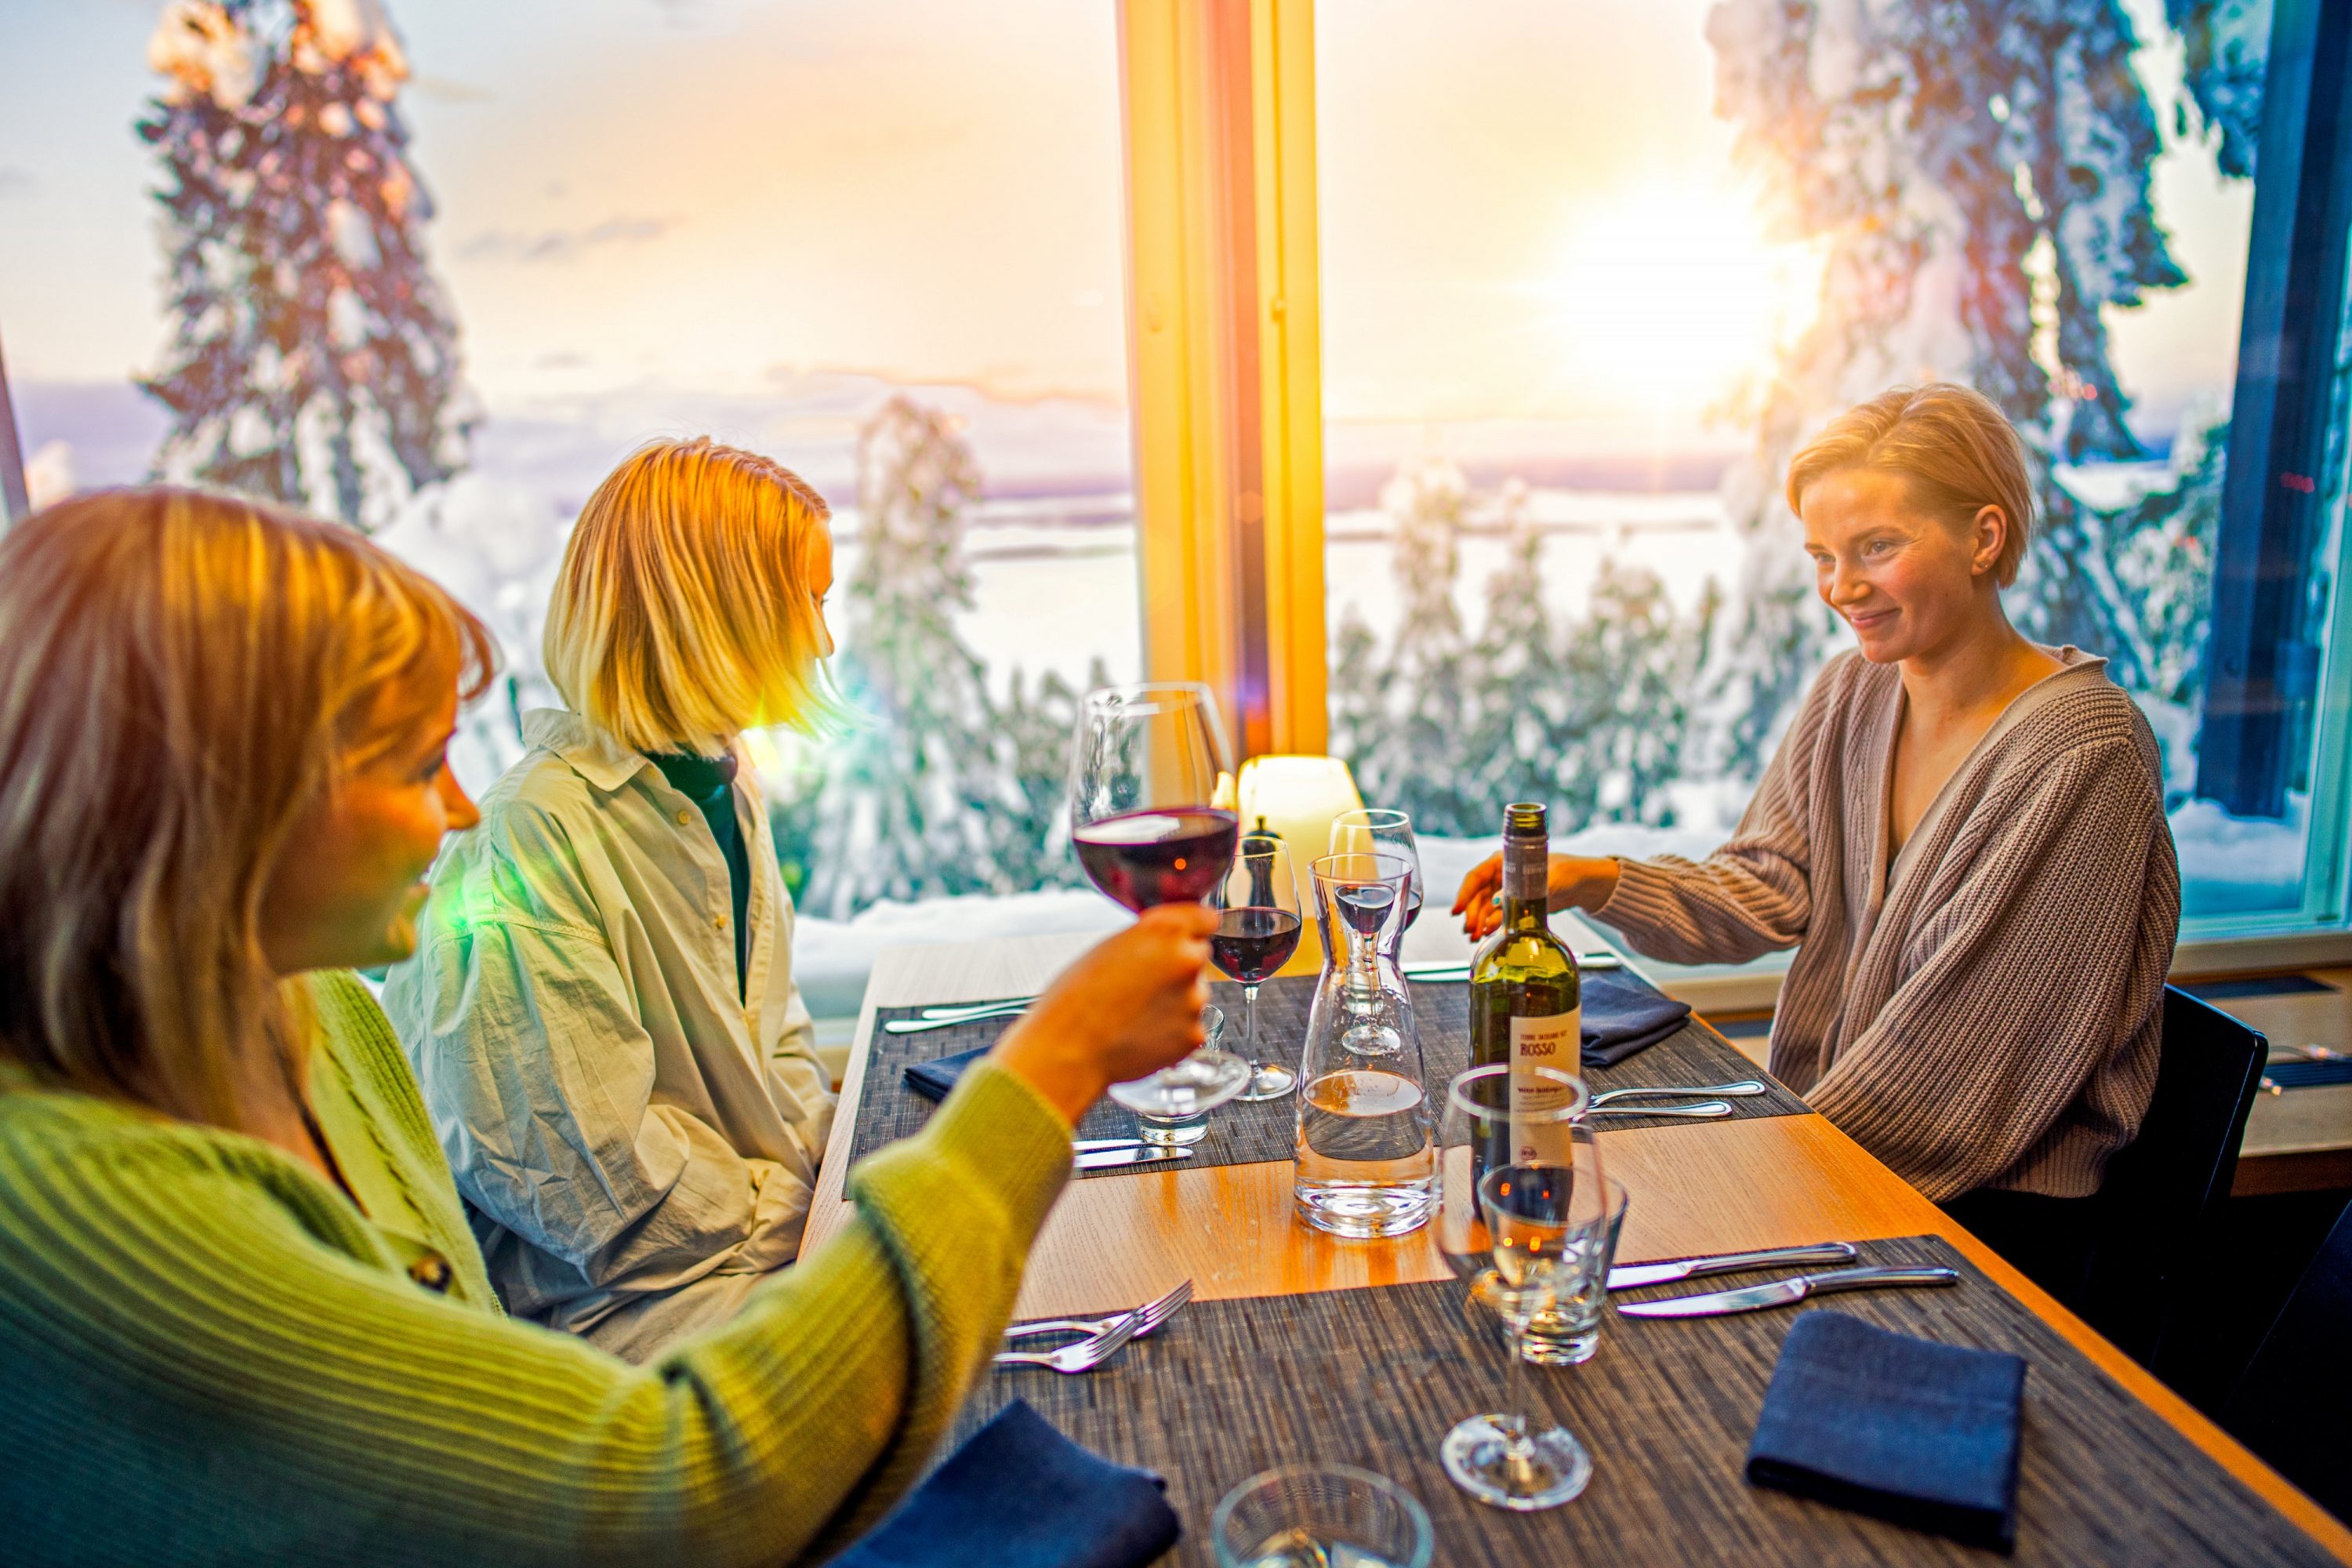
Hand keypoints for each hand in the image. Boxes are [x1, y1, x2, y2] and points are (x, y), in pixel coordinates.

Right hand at [989, 903, 1217, 1126]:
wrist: (1069, 1050)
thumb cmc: (1076, 998)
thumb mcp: (1109, 946)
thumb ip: (1148, 937)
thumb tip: (1168, 940)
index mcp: (1166, 932)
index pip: (1205, 919)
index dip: (1190, 929)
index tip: (1180, 937)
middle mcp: (1188, 962)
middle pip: (1198, 955)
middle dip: (1178, 965)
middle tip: (1143, 983)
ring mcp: (1194, 1001)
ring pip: (1194, 992)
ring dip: (1176, 999)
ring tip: (1136, 1013)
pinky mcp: (1194, 1034)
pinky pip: (1190, 1025)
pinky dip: (1173, 1029)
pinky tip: (1143, 1032)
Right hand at [1452, 853, 1619, 939]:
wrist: (1579, 884)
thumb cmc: (1563, 873)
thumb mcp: (1543, 882)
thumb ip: (1520, 893)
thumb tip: (1494, 905)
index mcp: (1502, 861)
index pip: (1475, 877)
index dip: (1463, 895)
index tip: (1456, 911)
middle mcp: (1499, 876)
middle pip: (1477, 896)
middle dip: (1471, 915)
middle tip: (1471, 932)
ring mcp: (1505, 890)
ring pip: (1483, 908)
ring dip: (1478, 923)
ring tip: (1475, 938)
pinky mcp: (1513, 904)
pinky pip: (1496, 916)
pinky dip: (1490, 927)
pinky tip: (1486, 937)